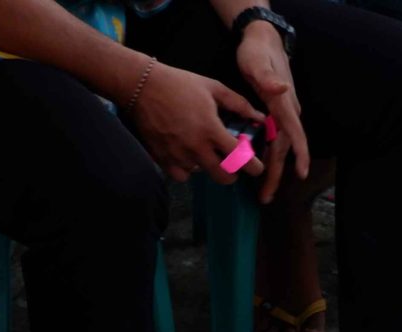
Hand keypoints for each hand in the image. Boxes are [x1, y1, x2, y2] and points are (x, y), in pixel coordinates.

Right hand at [129, 61, 264, 183]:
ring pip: (202, 174)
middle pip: (223, 177)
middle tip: (232, 163)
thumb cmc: (179, 84)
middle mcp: (196, 147)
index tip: (256, 166)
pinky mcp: (163, 159)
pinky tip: (187, 155)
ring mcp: (178, 155)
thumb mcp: (213, 88)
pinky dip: (187, 169)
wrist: (142, 86)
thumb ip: (239, 104)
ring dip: (208, 166)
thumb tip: (259, 117)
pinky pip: (182, 175)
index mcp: (211, 129)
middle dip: (233, 173)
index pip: (240, 158)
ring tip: (205, 150)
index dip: (253, 166)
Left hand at [234, 26, 310, 200]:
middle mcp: (287, 112)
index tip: (300, 174)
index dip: (299, 154)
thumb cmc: (257, 50)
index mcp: (283, 104)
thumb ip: (268, 77)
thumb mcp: (257, 62)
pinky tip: (258, 167)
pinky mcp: (275, 114)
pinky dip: (268, 156)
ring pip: (280, 147)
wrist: (261, 38)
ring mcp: (282, 114)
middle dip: (276, 174)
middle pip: (285, 149)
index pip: (295, 133)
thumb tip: (282, 89)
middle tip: (265, 198)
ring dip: (272, 170)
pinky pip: (274, 140)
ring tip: (263, 192)